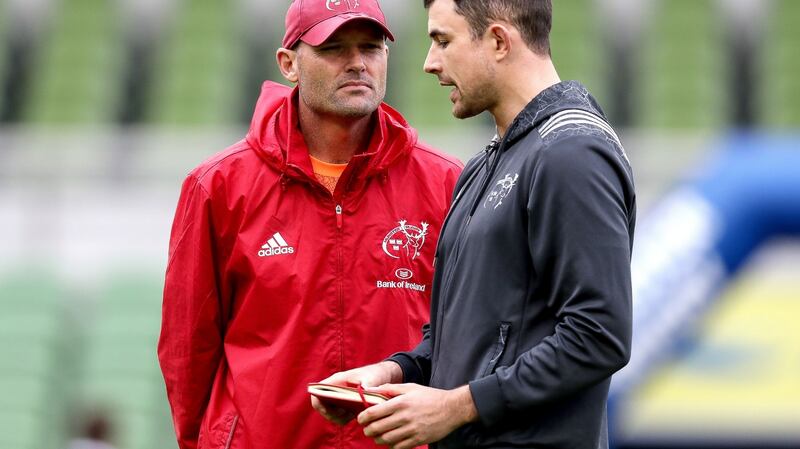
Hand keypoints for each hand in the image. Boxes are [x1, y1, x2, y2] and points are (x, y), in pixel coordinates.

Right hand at [311, 361, 402, 424]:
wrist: (381, 375)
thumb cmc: (374, 374)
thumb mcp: (371, 378)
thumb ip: (366, 386)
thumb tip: (364, 393)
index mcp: (335, 381)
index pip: (317, 394)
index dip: (320, 406)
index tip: (335, 412)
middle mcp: (333, 389)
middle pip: (322, 407)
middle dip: (332, 415)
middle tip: (347, 415)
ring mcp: (337, 397)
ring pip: (331, 413)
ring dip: (340, 418)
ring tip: (353, 415)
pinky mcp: (344, 404)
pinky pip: (339, 415)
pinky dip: (346, 418)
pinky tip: (357, 415)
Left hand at [357, 384, 477, 448]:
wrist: (452, 409)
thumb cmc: (430, 396)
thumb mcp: (410, 387)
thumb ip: (390, 388)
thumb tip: (373, 389)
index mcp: (400, 402)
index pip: (374, 412)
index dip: (363, 417)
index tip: (360, 419)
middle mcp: (404, 417)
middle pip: (377, 428)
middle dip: (368, 430)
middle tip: (367, 430)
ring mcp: (411, 430)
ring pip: (386, 439)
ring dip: (378, 439)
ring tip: (377, 437)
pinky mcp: (418, 440)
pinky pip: (399, 447)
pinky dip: (391, 446)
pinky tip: (391, 442)